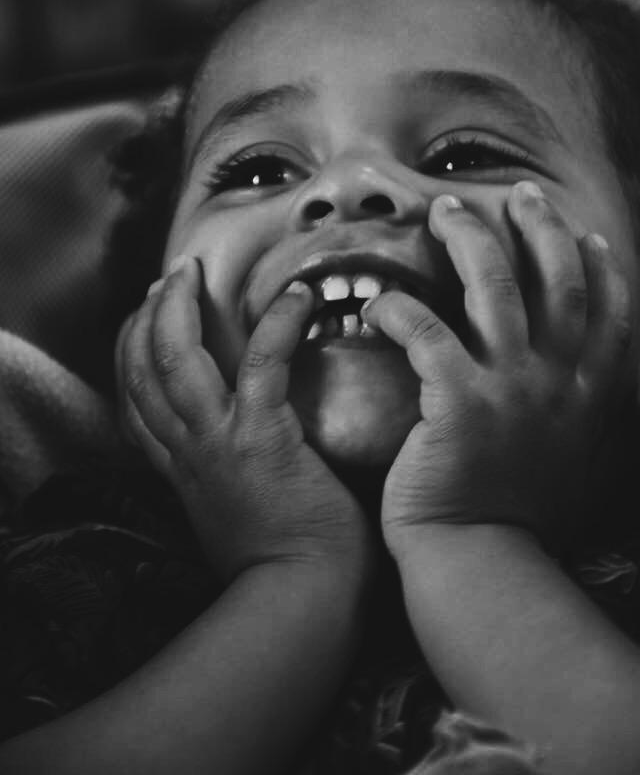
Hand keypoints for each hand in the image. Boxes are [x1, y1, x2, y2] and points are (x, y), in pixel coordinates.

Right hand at [116, 258, 372, 583]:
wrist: (301, 601)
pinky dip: (278, 323)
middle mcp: (188, 452)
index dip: (131, 353)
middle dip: (147, 317)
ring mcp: (218, 443)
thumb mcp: (226, 520)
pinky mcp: (263, 439)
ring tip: (192, 272)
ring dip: (178, 308)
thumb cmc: (281, 562)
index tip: (145, 317)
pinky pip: (262, 364)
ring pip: (174, 360)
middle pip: (142, 371)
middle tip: (168, 278)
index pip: (135, 402)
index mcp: (181, 469)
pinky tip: (297, 295)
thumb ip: (219, 482)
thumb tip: (235, 458)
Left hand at [362, 181, 633, 557]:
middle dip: (541, 227)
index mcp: (588, 396)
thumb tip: (558, 366)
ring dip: (472, 239)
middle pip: (559, 281)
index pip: (610, 314)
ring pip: (497, 288)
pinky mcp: (460, 403)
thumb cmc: (513, 512)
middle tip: (519, 192)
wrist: (481, 561)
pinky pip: (427, 332)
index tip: (587, 235)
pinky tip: (377, 305)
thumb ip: (569, 407)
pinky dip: (399, 310)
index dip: (601, 268)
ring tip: (445, 210)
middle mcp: (560, 384)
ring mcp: (514, 390)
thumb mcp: (564, 454)